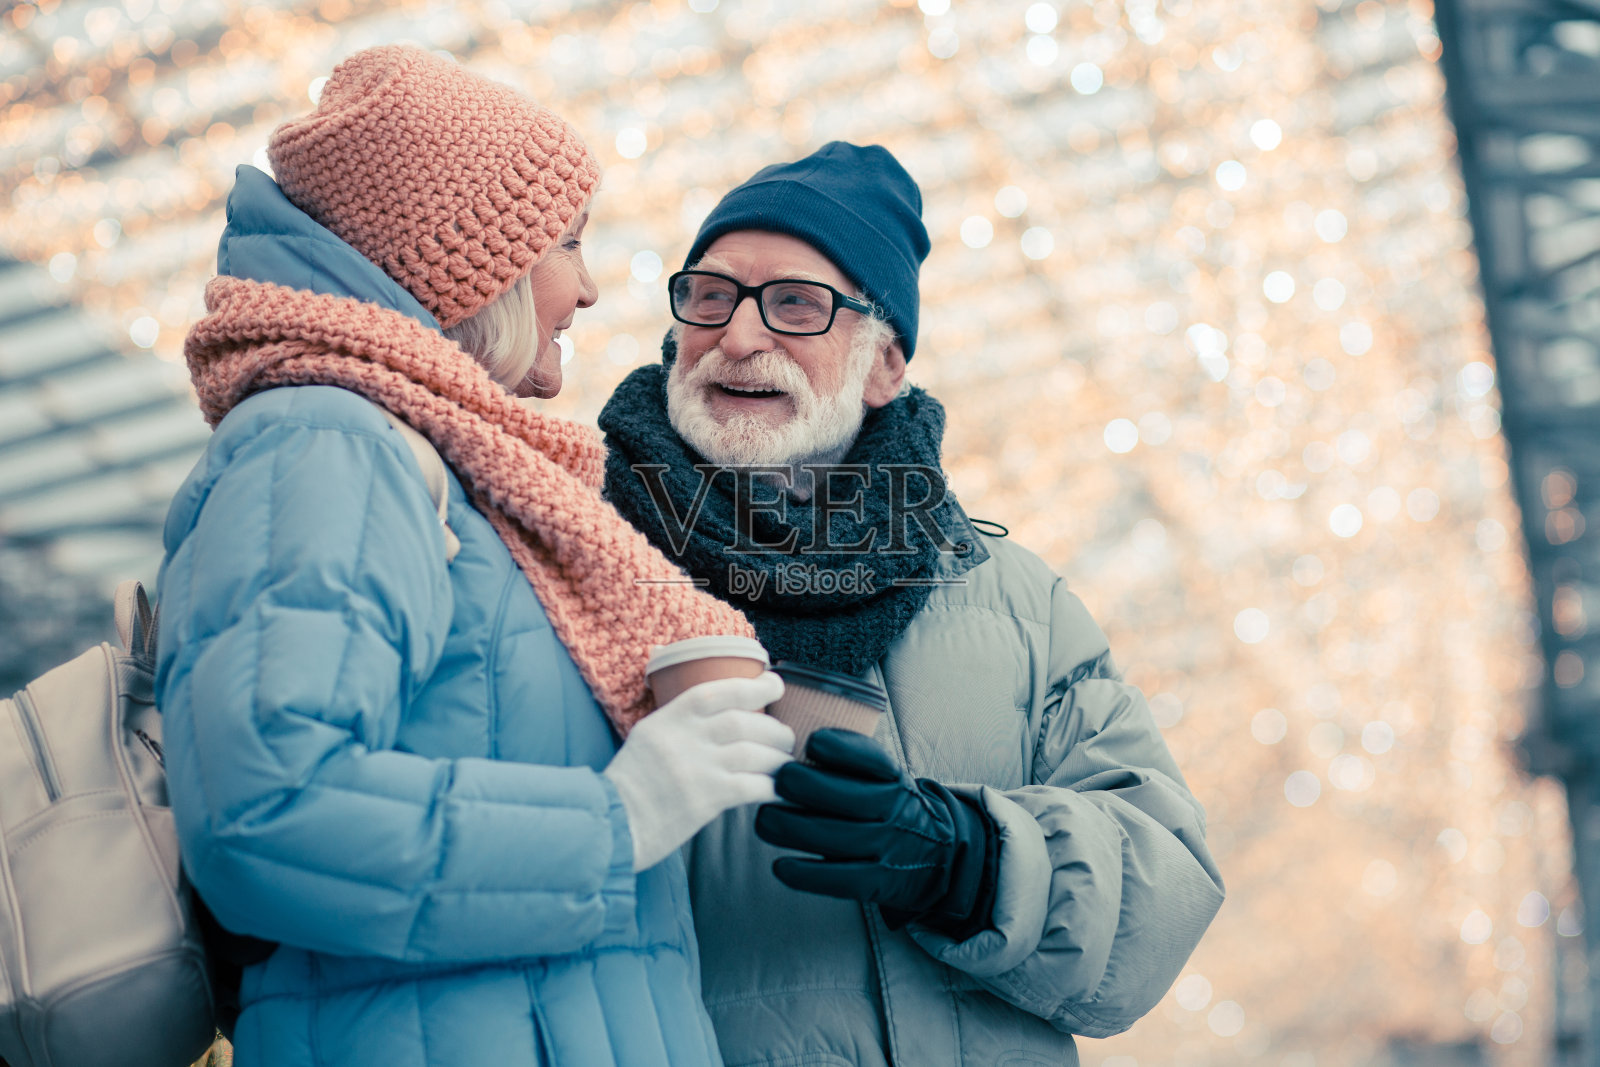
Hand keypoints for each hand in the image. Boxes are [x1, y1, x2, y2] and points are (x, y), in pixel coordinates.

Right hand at [604, 672, 792, 871]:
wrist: (609, 827)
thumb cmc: (629, 788)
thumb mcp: (646, 739)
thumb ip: (679, 726)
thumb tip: (721, 717)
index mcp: (667, 719)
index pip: (716, 691)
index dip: (752, 686)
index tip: (775, 685)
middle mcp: (683, 738)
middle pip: (743, 721)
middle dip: (773, 728)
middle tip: (787, 737)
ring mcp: (696, 767)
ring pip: (752, 752)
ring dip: (777, 758)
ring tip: (786, 763)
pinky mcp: (706, 798)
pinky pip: (752, 785)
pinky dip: (772, 786)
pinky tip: (780, 790)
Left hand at [754, 729, 997, 938]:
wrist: (939, 856)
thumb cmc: (891, 806)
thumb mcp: (885, 776)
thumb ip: (850, 760)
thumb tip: (787, 739)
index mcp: (893, 778)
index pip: (870, 758)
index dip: (839, 748)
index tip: (811, 742)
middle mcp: (893, 810)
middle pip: (843, 796)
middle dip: (800, 785)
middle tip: (774, 780)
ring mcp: (886, 847)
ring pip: (831, 836)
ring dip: (789, 827)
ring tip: (764, 821)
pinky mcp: (876, 881)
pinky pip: (836, 878)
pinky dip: (803, 873)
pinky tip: (780, 866)